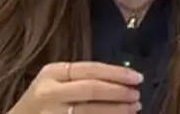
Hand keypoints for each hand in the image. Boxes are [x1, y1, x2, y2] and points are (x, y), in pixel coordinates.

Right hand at [9, 62, 144, 113]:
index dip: (118, 73)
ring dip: (117, 110)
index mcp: (51, 72)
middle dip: (119, 92)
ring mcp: (51, 113)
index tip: (137, 78)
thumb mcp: (54, 82)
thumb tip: (121, 79)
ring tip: (133, 108)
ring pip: (90, 111)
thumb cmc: (42, 101)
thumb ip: (81, 78)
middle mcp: (49, 92)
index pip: (91, 69)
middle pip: (92, 89)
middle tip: (136, 95)